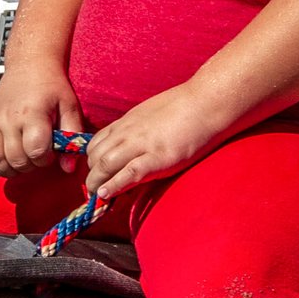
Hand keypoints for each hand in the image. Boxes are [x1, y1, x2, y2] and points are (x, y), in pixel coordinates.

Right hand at [0, 60, 87, 175]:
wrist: (30, 64)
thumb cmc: (51, 85)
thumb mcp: (70, 107)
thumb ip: (72, 137)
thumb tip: (69, 167)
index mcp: (32, 114)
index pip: (36, 152)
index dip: (46, 159)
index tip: (50, 152)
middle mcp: (9, 119)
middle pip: (16, 159)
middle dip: (30, 165)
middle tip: (37, 155)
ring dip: (9, 166)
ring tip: (20, 158)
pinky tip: (0, 150)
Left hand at [82, 83, 230, 200]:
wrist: (208, 102)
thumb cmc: (186, 107)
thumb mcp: (152, 114)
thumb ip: (138, 129)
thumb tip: (133, 146)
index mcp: (127, 122)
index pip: (96, 142)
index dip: (92, 160)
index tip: (94, 172)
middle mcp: (129, 132)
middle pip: (96, 155)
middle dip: (90, 174)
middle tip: (93, 188)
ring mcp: (143, 145)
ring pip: (105, 164)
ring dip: (96, 182)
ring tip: (95, 195)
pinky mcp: (158, 158)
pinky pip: (128, 173)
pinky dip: (113, 185)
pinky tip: (106, 194)